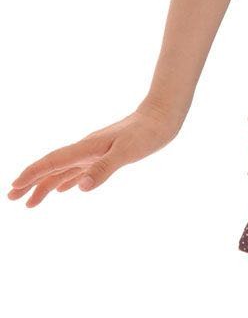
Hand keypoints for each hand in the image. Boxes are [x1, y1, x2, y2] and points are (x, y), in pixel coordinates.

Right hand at [6, 102, 183, 207]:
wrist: (163, 116)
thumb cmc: (147, 133)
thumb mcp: (127, 152)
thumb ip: (103, 169)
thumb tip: (79, 188)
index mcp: (87, 148)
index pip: (53, 162)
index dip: (33, 175)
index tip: (14, 187)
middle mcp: (87, 149)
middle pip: (53, 167)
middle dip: (32, 182)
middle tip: (12, 198)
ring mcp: (95, 151)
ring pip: (64, 170)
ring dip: (46, 184)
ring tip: (31, 201)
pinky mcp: (106, 153)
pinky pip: (79, 169)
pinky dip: (67, 180)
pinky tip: (66, 188)